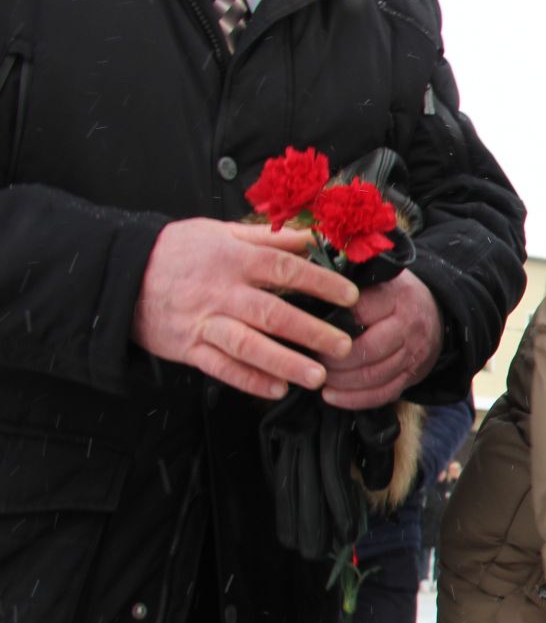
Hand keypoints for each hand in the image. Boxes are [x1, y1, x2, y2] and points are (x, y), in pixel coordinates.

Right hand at [133, 219, 356, 398]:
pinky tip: (276, 389)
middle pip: (272, 313)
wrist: (119, 275)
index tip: (350, 295)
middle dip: (311, 331)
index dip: (320, 283)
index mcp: (232, 260)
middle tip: (344, 345)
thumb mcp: (220, 233)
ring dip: (285, 362)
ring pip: (248, 345)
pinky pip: (221, 368)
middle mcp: (220, 292)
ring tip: (317, 376)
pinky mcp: (188, 347)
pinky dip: (249, 380)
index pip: (284, 269)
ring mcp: (204, 322)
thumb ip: (267, 239)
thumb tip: (310, 238)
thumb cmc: (176, 252)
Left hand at [319, 269, 443, 409]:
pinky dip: (356, 399)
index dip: (331, 323)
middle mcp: (408, 326)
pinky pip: (384, 394)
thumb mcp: (376, 278)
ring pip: (374, 376)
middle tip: (310, 359)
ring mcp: (413, 354)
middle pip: (368, 350)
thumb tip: (307, 294)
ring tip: (319, 377)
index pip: (359, 312)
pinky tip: (332, 397)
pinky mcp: (412, 375)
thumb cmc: (392, 294)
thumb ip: (347, 284)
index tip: (308, 327)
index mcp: (396, 297)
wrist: (435, 313)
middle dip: (335, 360)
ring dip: (342, 382)